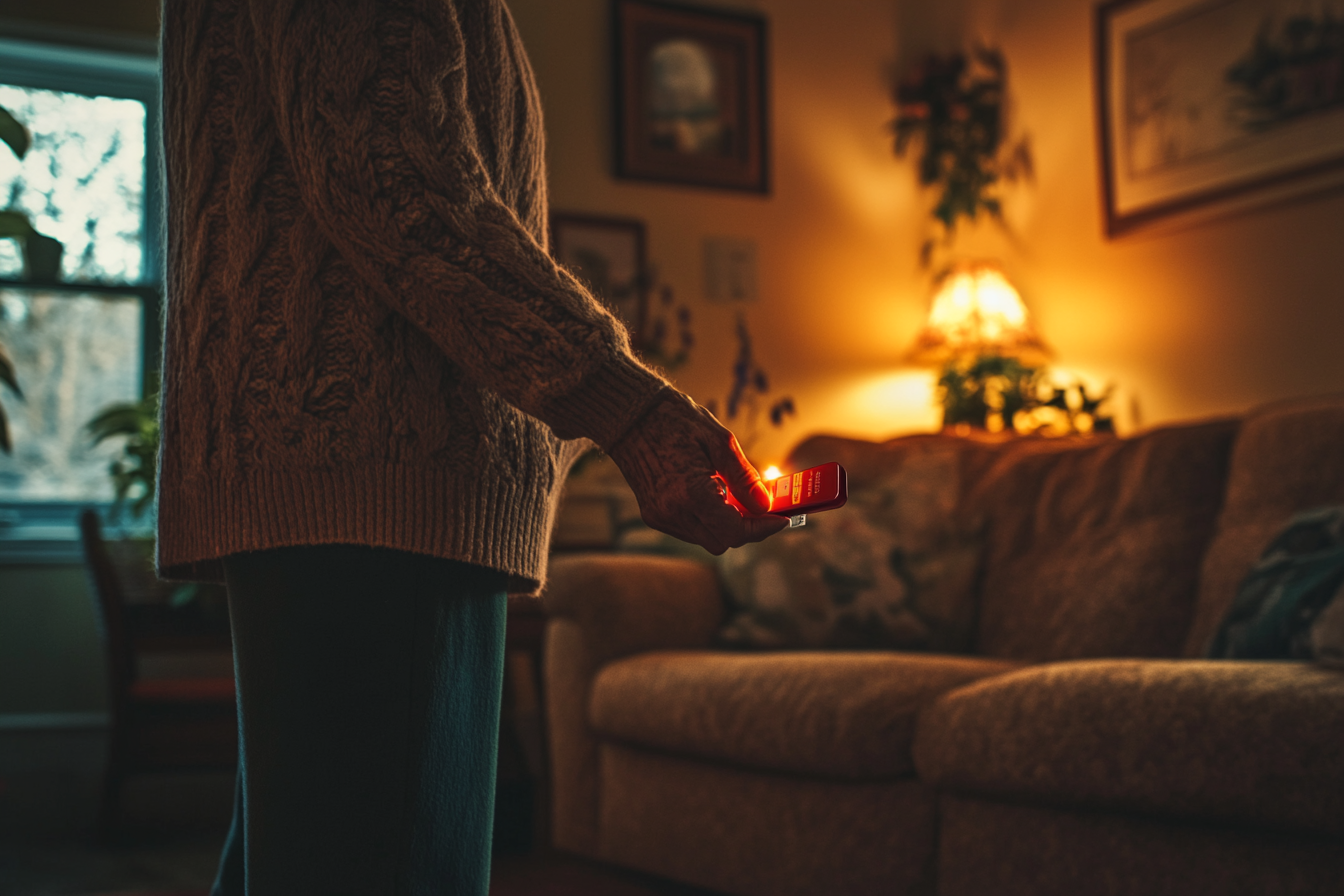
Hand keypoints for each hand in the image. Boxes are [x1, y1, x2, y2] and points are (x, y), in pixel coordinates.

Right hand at [608, 391, 788, 554]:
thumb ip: (745, 478)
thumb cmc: (676, 420)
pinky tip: (712, 496)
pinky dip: (707, 520)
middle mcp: (672, 511)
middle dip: (746, 528)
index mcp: (690, 493)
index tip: (779, 518)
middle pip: (722, 542)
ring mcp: (660, 516)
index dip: (762, 528)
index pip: (735, 532)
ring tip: (735, 497)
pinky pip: (690, 530)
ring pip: (706, 539)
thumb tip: (765, 504)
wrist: (631, 415)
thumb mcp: (720, 441)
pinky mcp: (653, 515)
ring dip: (726, 525)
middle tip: (762, 508)